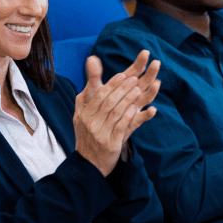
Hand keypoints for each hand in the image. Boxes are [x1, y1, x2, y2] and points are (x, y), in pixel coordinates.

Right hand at [74, 53, 160, 176]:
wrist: (88, 164)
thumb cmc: (88, 134)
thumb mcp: (84, 111)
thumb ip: (91, 87)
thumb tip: (93, 59)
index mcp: (83, 114)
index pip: (98, 96)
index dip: (112, 84)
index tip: (124, 75)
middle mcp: (90, 123)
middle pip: (108, 102)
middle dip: (122, 89)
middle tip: (135, 79)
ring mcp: (100, 134)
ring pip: (116, 113)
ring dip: (128, 100)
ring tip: (139, 90)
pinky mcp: (110, 144)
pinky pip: (121, 126)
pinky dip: (130, 116)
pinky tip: (138, 108)